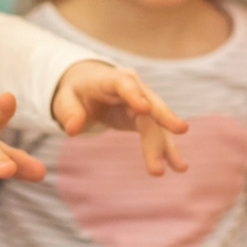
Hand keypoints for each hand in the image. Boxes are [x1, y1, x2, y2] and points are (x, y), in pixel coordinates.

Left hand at [49, 60, 188, 174]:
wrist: (88, 87)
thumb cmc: (75, 92)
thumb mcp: (65, 100)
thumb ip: (69, 113)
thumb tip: (73, 130)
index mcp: (111, 79)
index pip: (125, 85)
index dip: (134, 95)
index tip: (145, 109)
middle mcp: (133, 88)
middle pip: (151, 104)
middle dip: (165, 118)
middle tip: (181, 130)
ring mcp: (143, 102)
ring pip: (157, 124)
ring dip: (167, 145)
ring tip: (180, 168)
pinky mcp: (146, 117)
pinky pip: (158, 133)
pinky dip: (166, 150)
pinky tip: (178, 166)